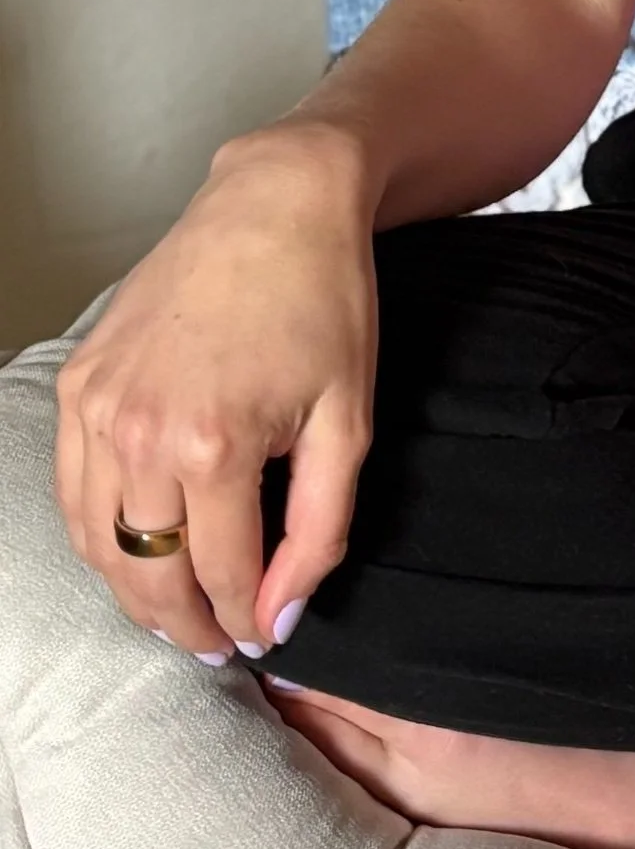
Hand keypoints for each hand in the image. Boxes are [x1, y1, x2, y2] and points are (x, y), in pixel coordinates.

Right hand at [53, 123, 377, 661]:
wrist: (275, 204)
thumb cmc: (325, 302)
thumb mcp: (349, 421)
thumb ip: (319, 530)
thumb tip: (283, 615)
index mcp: (213, 447)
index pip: (222, 575)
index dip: (246, 620)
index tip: (263, 639)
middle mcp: (139, 434)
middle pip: (149, 575)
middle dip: (185, 624)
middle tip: (217, 644)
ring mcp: (97, 409)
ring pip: (98, 545)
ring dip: (135, 591)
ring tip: (177, 609)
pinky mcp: (78, 384)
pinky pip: (71, 491)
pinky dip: (98, 535)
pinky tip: (135, 547)